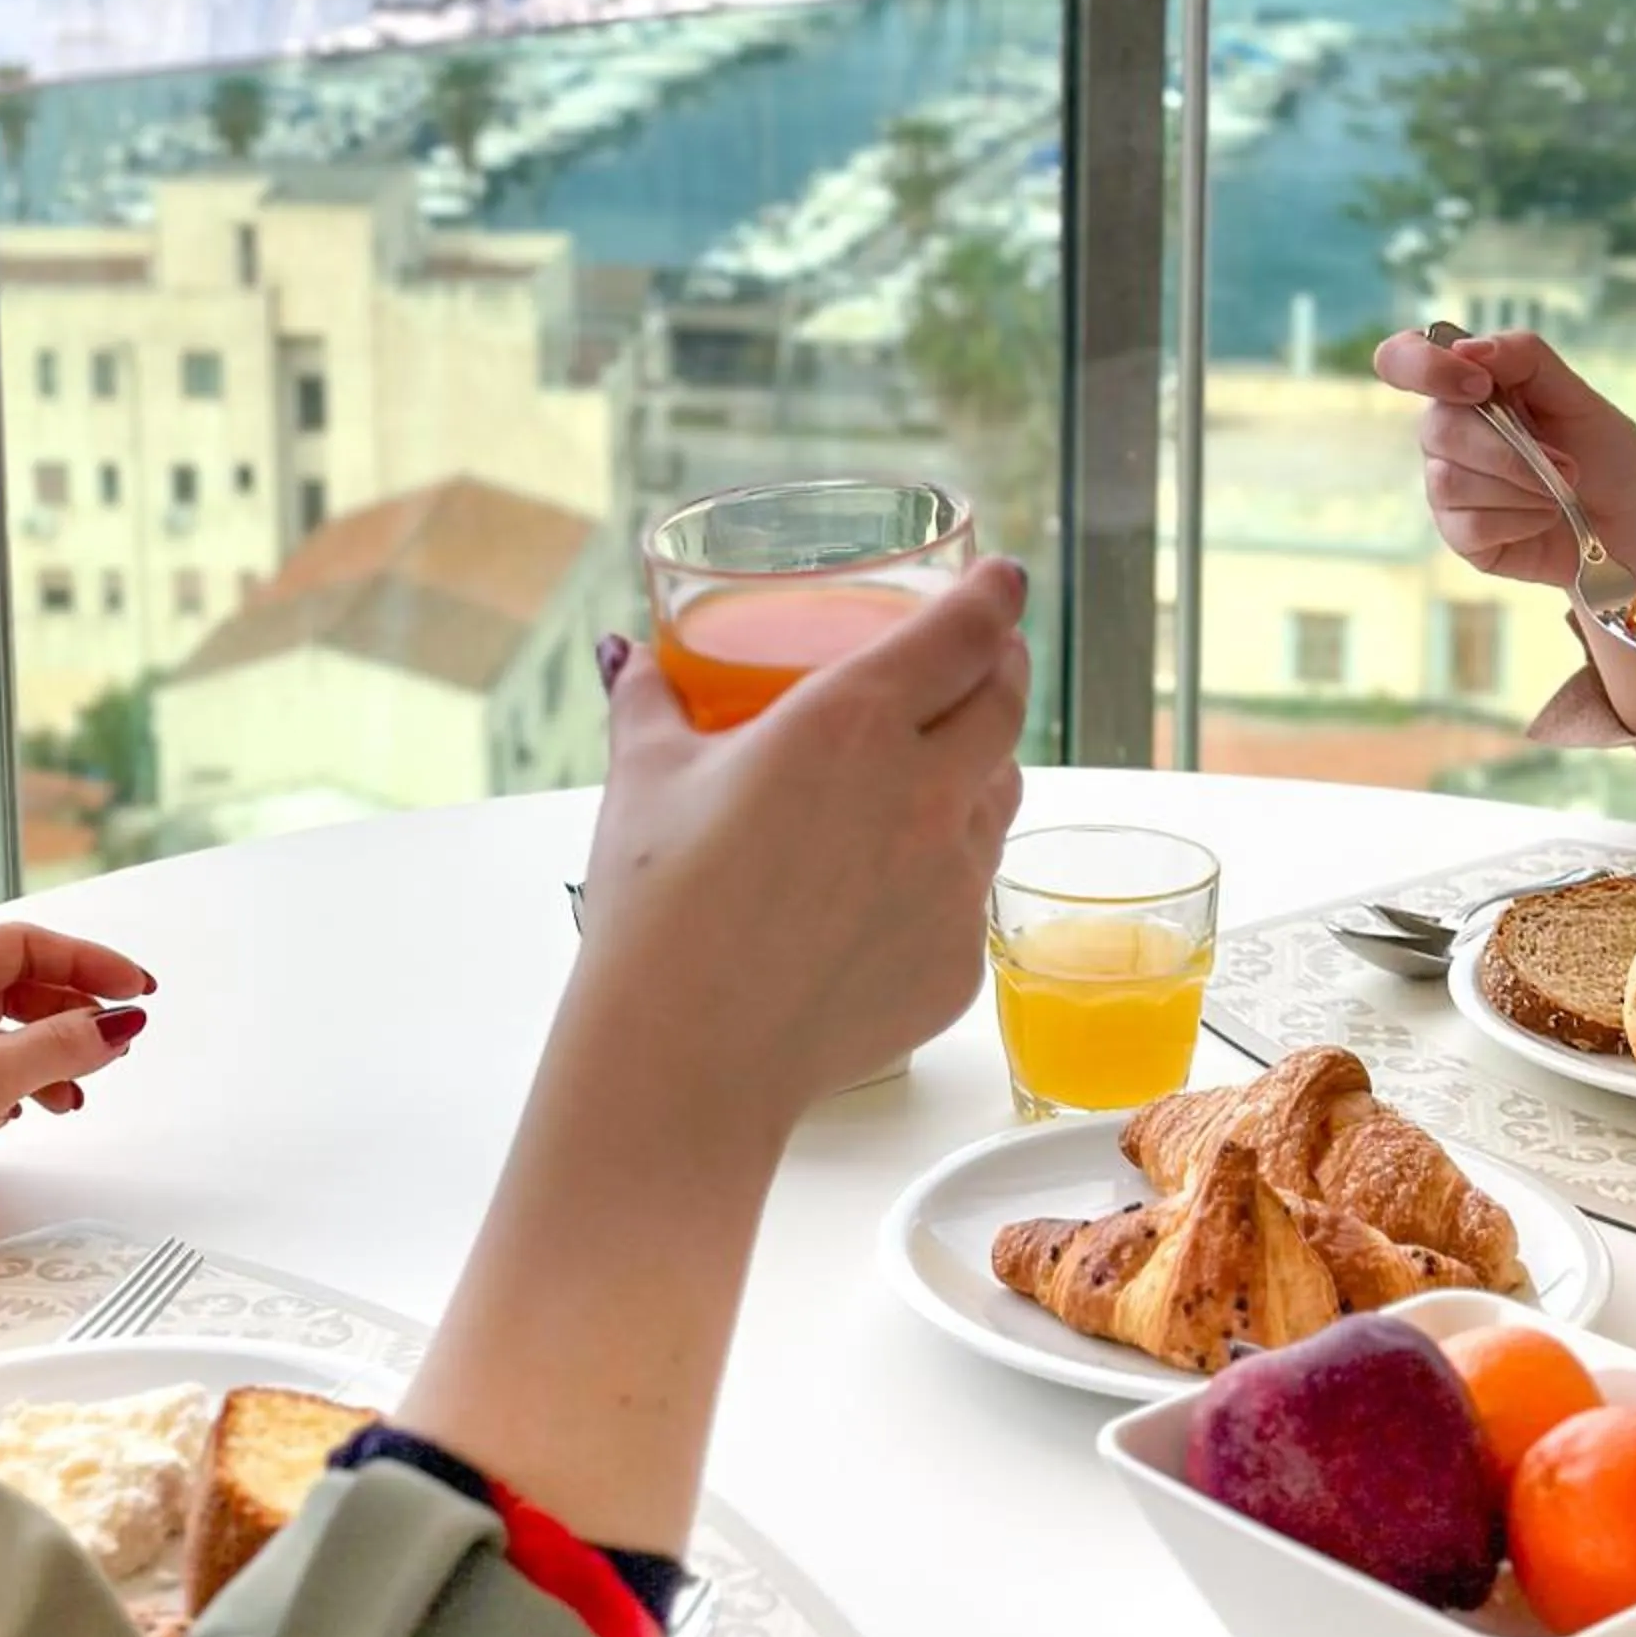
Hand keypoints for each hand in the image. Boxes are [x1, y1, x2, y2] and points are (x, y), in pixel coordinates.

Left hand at [0, 923, 156, 1218]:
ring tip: (83, 1080)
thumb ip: (60, 1045)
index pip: (24, 945)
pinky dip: (24, 1081)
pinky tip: (41, 1104)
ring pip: (4, 1030)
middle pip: (17, 985)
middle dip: (73, 1012)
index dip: (88, 964)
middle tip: (118, 1035)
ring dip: (52, 1052)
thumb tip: (115, 1024)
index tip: (136, 987)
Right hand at [393, 555, 1029, 1553]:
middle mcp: (925, 791)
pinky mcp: (959, 959)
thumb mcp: (644, 776)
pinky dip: (948, 866)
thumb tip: (628, 656)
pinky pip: (972, 890)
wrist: (685, 1056)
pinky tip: (895, 880)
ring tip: (942, 762)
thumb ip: (648, 700)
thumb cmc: (657, 905)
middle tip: (982, 656)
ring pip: (1002, 795)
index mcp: (852, 722)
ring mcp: (954, 881)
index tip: (1000, 580)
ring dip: (983, 763)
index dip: (993, 595)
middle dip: (1002, 666)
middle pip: (1007, 703)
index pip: (966, 631)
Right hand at [1371, 327, 1635, 592]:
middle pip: (1437, 428)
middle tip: (1565, 464)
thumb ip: (1526, 360)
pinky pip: (1469, 524)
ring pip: (1451, 481)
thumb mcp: (1579, 397)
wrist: (1632, 527)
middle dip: (1508, 450)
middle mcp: (1448, 433)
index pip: (1403, 358)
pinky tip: (1541, 519)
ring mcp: (1448, 485)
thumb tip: (1467, 348)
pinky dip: (1519, 521)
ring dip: (1522, 488)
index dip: (1421, 366)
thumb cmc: (1606, 457)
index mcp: (1468, 387)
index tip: (1478, 385)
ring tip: (1557, 494)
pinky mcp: (1458, 533)